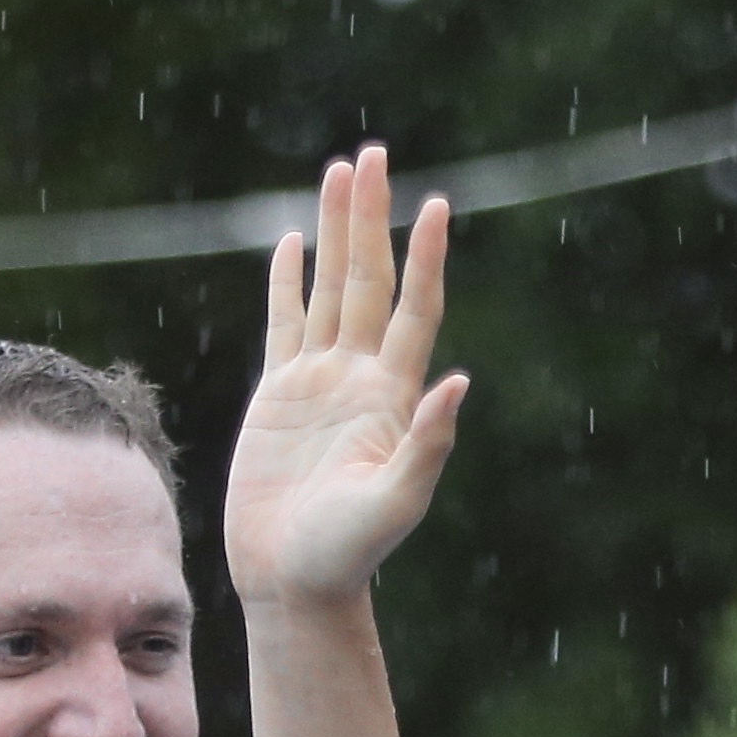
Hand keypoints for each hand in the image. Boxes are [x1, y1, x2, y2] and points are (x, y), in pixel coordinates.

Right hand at [224, 147, 468, 611]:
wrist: (294, 582)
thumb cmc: (348, 555)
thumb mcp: (396, 503)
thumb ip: (426, 445)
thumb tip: (459, 383)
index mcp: (391, 396)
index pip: (412, 309)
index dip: (426, 259)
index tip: (437, 205)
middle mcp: (359, 378)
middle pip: (368, 279)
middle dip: (371, 217)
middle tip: (372, 154)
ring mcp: (318, 383)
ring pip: (328, 288)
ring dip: (334, 231)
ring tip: (339, 172)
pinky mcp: (278, 396)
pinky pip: (284, 324)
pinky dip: (287, 281)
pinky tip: (291, 241)